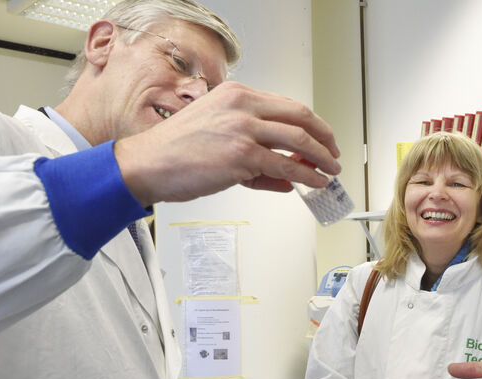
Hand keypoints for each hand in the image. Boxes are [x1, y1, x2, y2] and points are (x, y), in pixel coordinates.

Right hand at [114, 81, 340, 205]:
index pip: (287, 105)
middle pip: (301, 117)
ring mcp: (244, 128)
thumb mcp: (217, 131)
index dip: (312, 123)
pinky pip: (287, 165)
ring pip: (299, 140)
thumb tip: (287, 172)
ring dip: (321, 158)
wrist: (147, 164)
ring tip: (330, 170)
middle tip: (334, 153)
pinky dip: (307, 175)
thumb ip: (254, 145)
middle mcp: (242, 105)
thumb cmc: (176, 150)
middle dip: (325, 137)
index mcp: (237, 94)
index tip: (323, 136)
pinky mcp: (243, 154)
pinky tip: (314, 182)